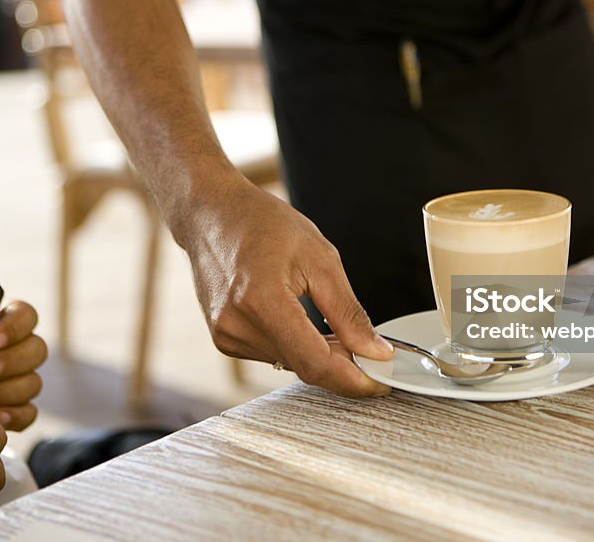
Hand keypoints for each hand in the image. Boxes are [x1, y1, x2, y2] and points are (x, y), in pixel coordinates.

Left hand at [0, 301, 46, 429]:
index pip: (24, 315)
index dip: (16, 326)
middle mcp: (7, 351)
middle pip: (36, 350)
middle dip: (13, 361)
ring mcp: (8, 382)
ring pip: (33, 383)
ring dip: (10, 389)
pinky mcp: (5, 410)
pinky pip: (27, 414)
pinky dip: (16, 416)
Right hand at [181, 177, 393, 396]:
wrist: (211, 214)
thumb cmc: (263, 223)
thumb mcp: (320, 257)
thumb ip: (348, 312)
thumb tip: (376, 351)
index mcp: (262, 300)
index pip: (315, 362)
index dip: (354, 379)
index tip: (383, 380)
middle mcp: (237, 325)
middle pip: (305, 366)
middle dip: (343, 363)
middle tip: (369, 345)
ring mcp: (226, 336)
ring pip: (291, 364)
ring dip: (320, 354)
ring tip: (332, 323)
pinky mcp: (224, 340)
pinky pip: (273, 355)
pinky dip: (297, 346)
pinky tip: (304, 322)